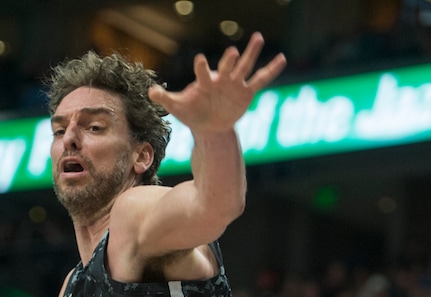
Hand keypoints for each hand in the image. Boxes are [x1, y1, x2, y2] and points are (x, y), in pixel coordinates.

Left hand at [148, 32, 285, 132]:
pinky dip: (271, 70)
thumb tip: (149, 92)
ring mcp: (235, 84)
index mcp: (205, 82)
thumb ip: (165, 98)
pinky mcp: (246, 92)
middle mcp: (221, 79)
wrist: (208, 125)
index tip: (199, 61)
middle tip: (233, 51)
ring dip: (252, 53)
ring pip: (245, 67)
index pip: (203, 73)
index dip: (202, 68)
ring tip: (258, 37)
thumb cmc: (192, 112)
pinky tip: (282, 59)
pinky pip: (260, 80)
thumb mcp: (177, 107)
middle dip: (230, 61)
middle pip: (227, 67)